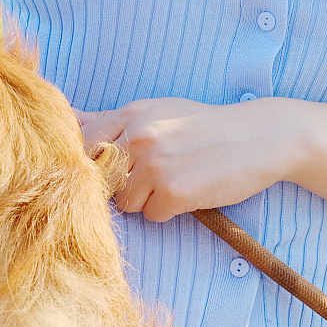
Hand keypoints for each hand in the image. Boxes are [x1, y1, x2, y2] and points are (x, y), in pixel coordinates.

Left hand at [74, 96, 309, 222]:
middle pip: (99, 177)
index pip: (80, 144)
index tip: (107, 168)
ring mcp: (154, 164)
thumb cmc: (204, 126)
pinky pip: (152, 215)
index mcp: (129, 114)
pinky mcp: (174, 191)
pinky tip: (190, 191)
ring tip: (175, 180)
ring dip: (146, 199)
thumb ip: (112, 120)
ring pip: (124, 201)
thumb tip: (65, 116)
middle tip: (149, 176)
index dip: (89, 162)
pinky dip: (169, 210)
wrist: (261, 136)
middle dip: (118, 183)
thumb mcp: (157, 111)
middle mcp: (137, 136)